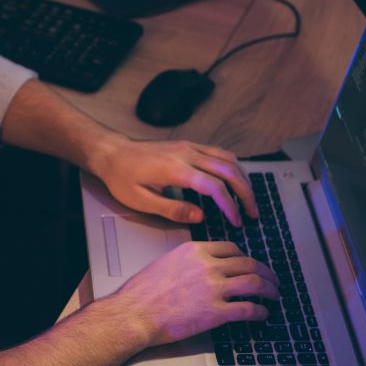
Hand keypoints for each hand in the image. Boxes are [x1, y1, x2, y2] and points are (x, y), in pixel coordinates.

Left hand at [90, 136, 258, 225]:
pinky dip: (233, 166)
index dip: (230, 205)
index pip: (214, 186)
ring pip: (228, 158)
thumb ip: (172, 210)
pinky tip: (236, 180)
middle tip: (253, 214)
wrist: (112, 152)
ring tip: (249, 199)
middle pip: (228, 170)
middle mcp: (187, 154)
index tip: (237, 221)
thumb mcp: (141, 201)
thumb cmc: (122, 177)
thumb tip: (200, 216)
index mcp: (175, 170)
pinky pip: (219, 152)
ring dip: (243, 179)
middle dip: (245, 193)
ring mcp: (189, 147)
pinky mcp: (189, 145)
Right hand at [113, 241, 278, 346]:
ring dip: (269, 289)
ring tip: (274, 295)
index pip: (231, 248)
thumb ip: (187, 262)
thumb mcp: (165, 263)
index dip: (245, 257)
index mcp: (195, 251)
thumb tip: (200, 269)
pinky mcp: (216, 312)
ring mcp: (213, 288)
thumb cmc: (142, 293)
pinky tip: (263, 314)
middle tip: (272, 279)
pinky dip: (260, 312)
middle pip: (248, 263)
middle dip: (265, 272)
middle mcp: (208, 266)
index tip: (250, 264)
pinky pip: (247, 309)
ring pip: (254, 283)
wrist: (134, 313)